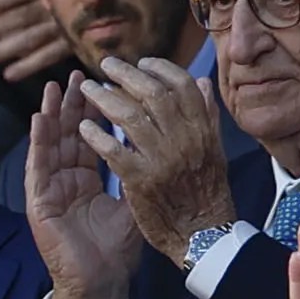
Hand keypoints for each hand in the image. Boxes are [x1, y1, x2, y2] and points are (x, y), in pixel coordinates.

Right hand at [23, 73, 143, 298]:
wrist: (101, 283)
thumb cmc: (118, 248)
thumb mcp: (136, 201)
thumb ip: (144, 170)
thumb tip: (166, 139)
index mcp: (88, 178)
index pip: (92, 136)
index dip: (97, 111)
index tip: (107, 84)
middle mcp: (68, 178)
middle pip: (70, 134)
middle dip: (74, 104)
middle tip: (80, 76)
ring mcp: (51, 188)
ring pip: (51, 144)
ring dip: (52, 115)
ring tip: (55, 88)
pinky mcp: (39, 200)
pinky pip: (38, 166)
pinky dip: (38, 142)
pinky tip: (39, 120)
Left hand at [75, 56, 236, 264]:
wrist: (205, 236)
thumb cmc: (208, 192)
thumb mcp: (215, 150)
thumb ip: (207, 115)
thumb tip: (202, 81)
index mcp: (203, 130)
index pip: (182, 85)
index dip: (160, 68)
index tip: (141, 62)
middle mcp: (185, 140)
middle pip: (153, 93)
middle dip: (125, 74)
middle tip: (105, 65)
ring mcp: (163, 160)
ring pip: (130, 116)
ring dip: (104, 98)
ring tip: (87, 89)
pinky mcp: (142, 181)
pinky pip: (114, 150)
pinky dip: (97, 135)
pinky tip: (84, 127)